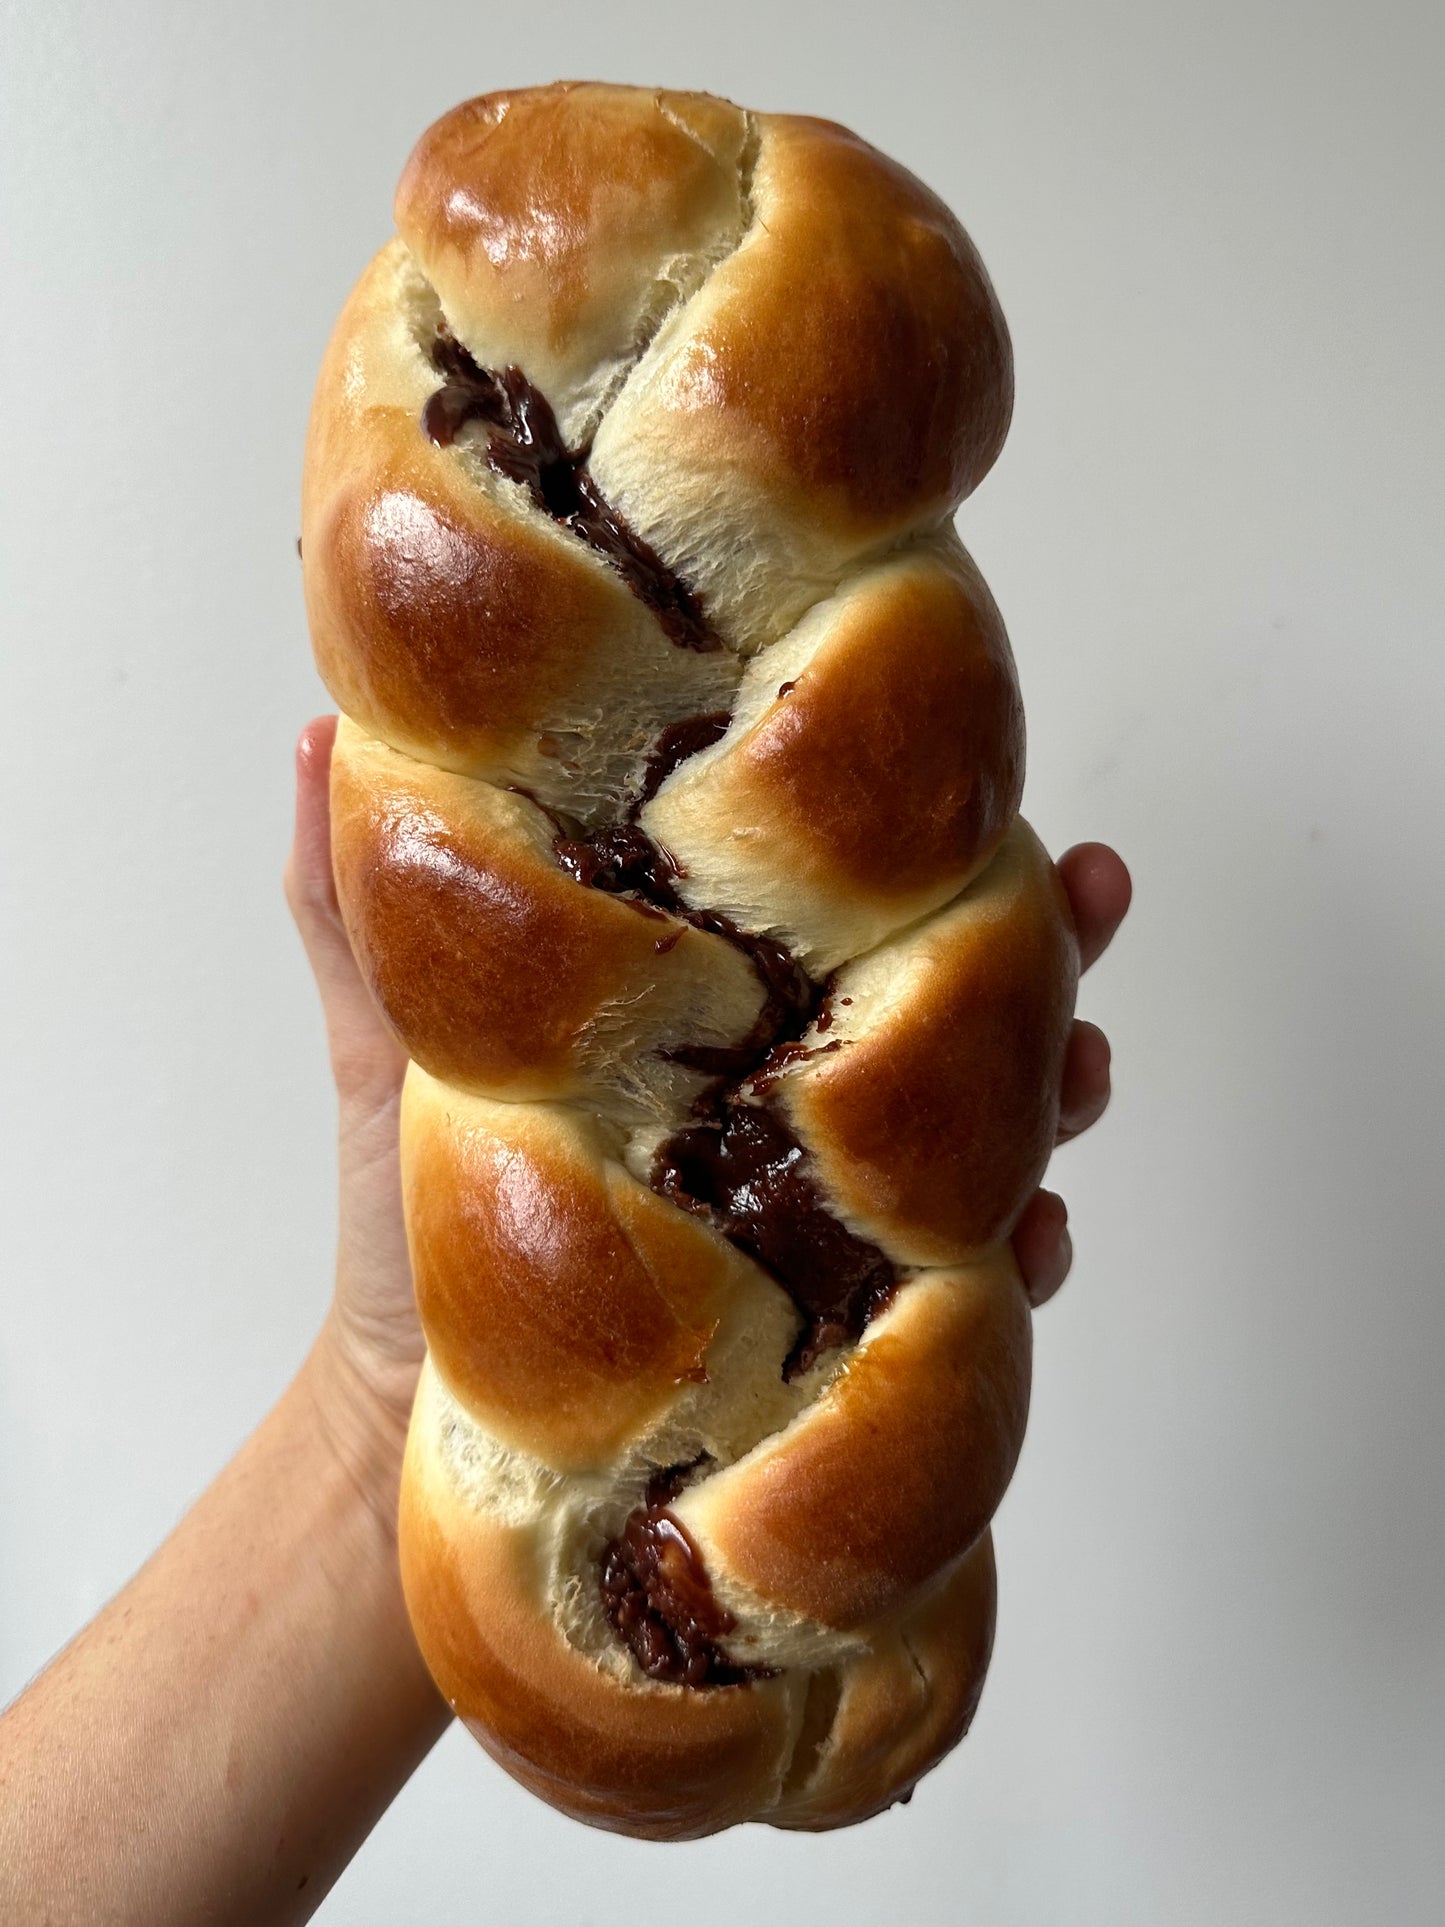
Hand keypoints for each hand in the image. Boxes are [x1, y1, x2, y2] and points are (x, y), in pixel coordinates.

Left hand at [286, 715, 1130, 1422]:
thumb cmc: (406, 1225)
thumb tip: (318, 734)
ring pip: (981, 1133)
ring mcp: (827, 1215)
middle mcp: (783, 1101)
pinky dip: (1010, 1267)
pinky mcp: (842, 1332)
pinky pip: (958, 1294)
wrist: (407, 1426)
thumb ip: (357, 909)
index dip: (910, 830)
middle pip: (943, 997)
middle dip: (1039, 940)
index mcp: (706, 1014)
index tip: (969, 764)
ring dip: (1054, 1090)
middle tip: (1086, 890)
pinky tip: (1027, 1246)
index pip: (827, 901)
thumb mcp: (386, 1052)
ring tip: (1081, 1067)